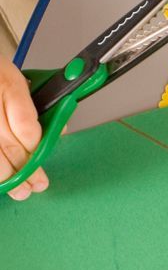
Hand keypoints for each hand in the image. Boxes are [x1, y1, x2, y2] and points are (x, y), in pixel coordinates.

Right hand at [1, 61, 45, 201]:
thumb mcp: (22, 79)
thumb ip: (40, 104)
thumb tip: (58, 131)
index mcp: (9, 83)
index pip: (26, 124)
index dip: (35, 148)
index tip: (41, 160)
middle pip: (8, 142)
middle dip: (25, 169)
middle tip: (36, 185)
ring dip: (5, 176)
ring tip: (19, 190)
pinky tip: (1, 180)